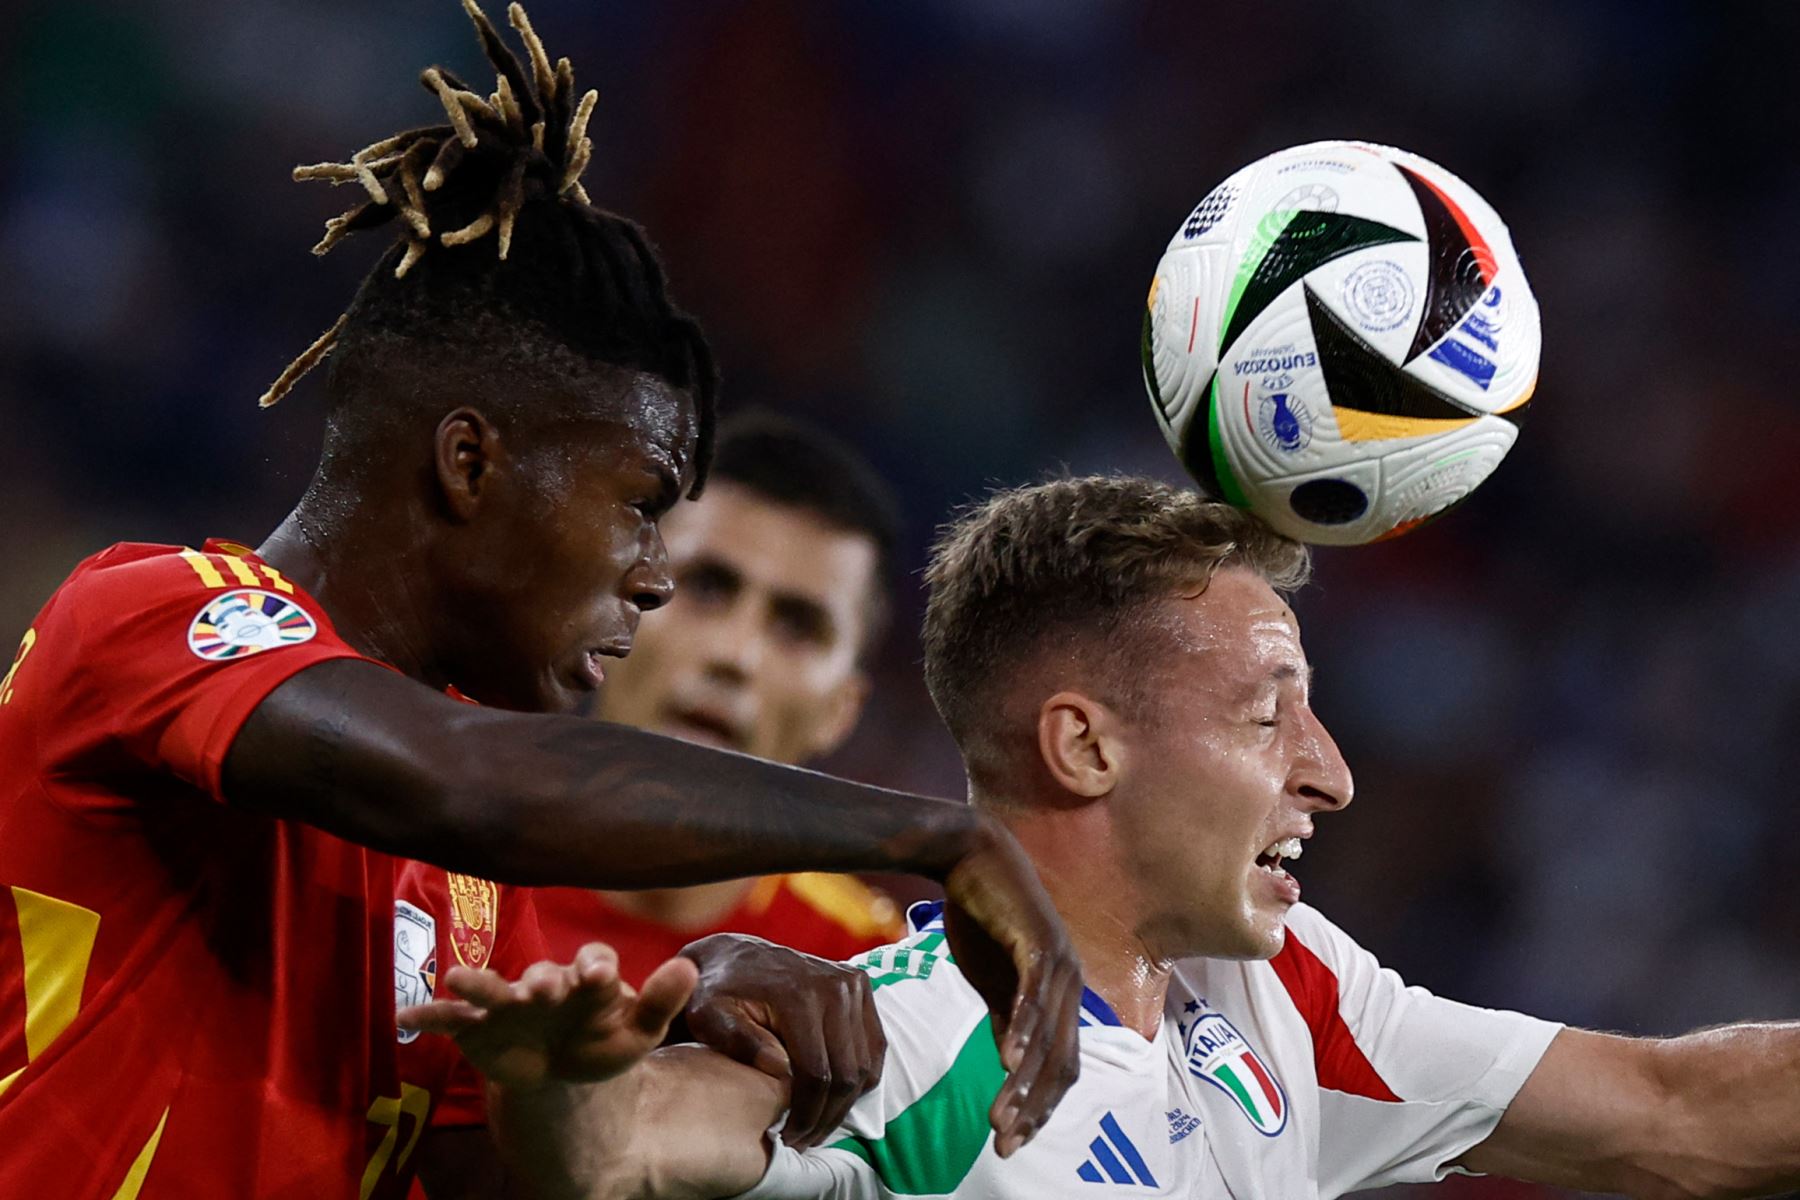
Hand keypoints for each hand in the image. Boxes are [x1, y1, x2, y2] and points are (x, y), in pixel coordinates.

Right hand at [398, 942, 697, 1088]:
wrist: (561, 1072)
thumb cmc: (601, 1042)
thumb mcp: (637, 1032)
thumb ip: (660, 1002)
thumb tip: (689, 967)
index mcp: (587, 978)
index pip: (593, 962)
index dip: (595, 967)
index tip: (598, 976)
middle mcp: (545, 981)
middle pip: (541, 974)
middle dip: (540, 982)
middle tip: (541, 991)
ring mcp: (507, 1003)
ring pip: (491, 988)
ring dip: (478, 984)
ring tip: (458, 981)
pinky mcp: (477, 1028)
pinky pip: (449, 1020)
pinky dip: (426, 1017)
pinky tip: (403, 1018)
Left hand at [678, 933, 884, 1150]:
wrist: (730, 957)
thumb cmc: (713, 995)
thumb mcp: (708, 1018)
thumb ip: (739, 1042)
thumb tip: (780, 1069)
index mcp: (798, 994)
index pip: (817, 1073)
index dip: (807, 1115)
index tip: (790, 1140)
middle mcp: (834, 985)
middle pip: (848, 1074)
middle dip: (828, 1117)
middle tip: (805, 1141)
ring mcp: (852, 983)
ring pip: (865, 1065)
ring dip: (846, 1103)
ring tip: (816, 1124)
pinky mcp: (860, 985)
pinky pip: (874, 1046)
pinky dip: (859, 1078)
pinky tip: (832, 1097)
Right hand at [940, 815, 1082, 1157]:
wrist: (970, 856)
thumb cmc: (980, 915)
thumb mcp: (992, 980)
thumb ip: (1006, 1018)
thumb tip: (1011, 1063)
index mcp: (1060, 996)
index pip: (1060, 1067)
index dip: (1040, 1107)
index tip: (1011, 1141)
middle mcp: (1071, 983)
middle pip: (1061, 1062)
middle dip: (1033, 1108)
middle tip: (1004, 1143)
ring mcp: (1060, 961)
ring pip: (1047, 1038)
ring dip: (1024, 1082)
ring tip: (999, 1117)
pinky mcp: (1040, 942)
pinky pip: (1035, 996)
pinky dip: (1022, 1030)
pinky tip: (1006, 1060)